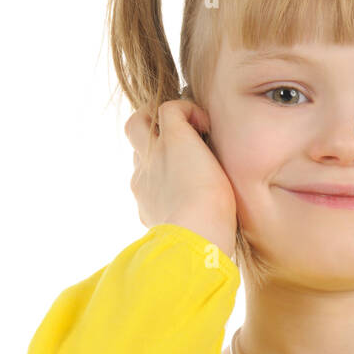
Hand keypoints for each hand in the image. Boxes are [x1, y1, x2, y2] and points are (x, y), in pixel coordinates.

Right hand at [125, 98, 237, 255]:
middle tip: (183, 139)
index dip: (162, 169)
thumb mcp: (194, 237)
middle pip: (134, 148)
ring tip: (193, 124)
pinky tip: (206, 123)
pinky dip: (187, 109)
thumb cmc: (203, 245)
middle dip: (152, 138)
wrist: (196, 236)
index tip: (187, 176)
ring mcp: (153, 156)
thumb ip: (198, 232)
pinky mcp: (172, 139)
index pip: (146, 177)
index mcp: (148, 202)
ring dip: (161, 118)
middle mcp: (144, 178)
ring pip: (139, 123)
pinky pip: (169, 108)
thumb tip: (218, 242)